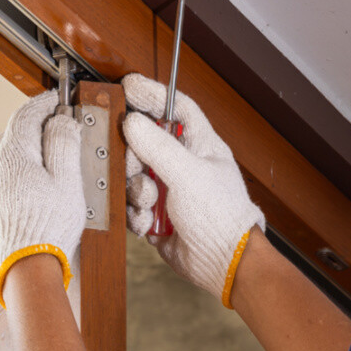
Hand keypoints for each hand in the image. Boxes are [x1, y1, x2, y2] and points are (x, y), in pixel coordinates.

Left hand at [0, 91, 88, 304]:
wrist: (25, 269)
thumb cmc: (47, 226)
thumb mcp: (66, 179)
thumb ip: (63, 144)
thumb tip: (60, 119)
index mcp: (12, 153)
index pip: (26, 114)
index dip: (46, 102)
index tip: (61, 98)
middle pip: (14, 131)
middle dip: (38, 122)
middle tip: (62, 123)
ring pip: (10, 152)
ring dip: (32, 145)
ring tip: (57, 152)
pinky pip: (9, 173)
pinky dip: (26, 166)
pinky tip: (43, 179)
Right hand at [121, 74, 265, 305]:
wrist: (222, 263)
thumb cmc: (222, 218)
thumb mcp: (188, 173)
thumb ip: (157, 146)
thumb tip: (132, 122)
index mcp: (201, 146)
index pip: (176, 108)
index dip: (153, 94)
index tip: (129, 87)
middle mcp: (185, 165)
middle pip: (144, 143)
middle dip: (135, 159)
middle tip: (138, 170)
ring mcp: (170, 190)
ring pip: (134, 177)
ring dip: (137, 193)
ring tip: (152, 204)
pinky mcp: (158, 214)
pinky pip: (133, 206)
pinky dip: (137, 215)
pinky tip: (150, 223)